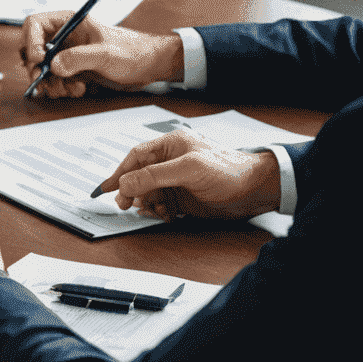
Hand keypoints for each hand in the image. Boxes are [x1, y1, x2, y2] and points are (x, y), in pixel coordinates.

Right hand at [19, 13, 182, 98]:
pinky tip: (77, 90)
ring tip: (67, 89)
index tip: (40, 60)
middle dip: (37, 68)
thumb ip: (78, 58)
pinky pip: (55, 81)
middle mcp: (64, 37)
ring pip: (42, 69)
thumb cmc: (133, 51)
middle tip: (44, 80)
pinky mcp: (73, 71)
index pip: (35, 25)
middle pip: (32, 50)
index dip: (31, 41)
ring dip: (50, 83)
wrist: (149, 66)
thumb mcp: (106, 53)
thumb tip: (54, 66)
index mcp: (69, 22)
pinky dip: (60, 89)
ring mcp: (67, 55)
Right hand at [98, 130, 281, 220]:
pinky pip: (162, 205)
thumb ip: (154, 175)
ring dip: (146, 204)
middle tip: (126, 204)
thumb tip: (125, 184)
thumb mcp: (188, 168)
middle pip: (139, 177)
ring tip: (151, 211)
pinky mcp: (185, 198)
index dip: (119, 172)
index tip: (106, 188)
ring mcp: (178, 181)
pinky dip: (159, 212)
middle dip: (131, 192)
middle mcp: (172, 162)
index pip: (136, 157)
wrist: (256, 190)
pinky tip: (165, 216)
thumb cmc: (229, 169)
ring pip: (149, 193)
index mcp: (171, 145)